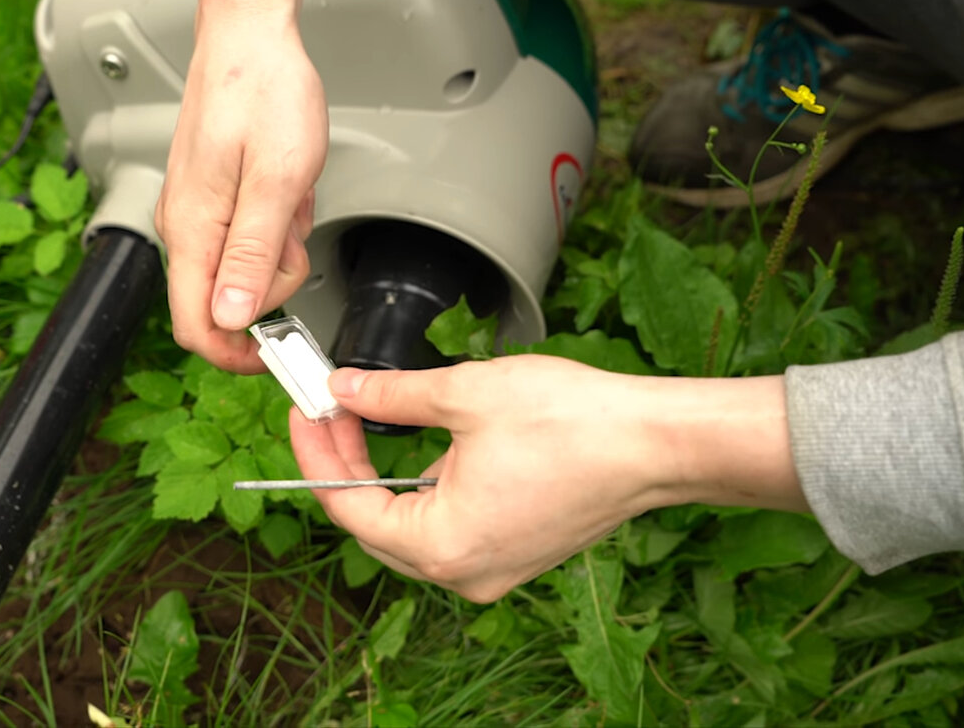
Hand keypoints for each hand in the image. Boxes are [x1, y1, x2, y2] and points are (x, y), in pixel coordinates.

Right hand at [155, 0, 327, 372]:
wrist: (250, 36)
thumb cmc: (264, 91)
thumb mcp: (279, 178)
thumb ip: (252, 253)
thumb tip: (230, 318)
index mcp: (194, 228)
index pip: (195, 327)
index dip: (238, 354)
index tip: (281, 349)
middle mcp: (185, 226)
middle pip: (225, 303)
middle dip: (273, 283)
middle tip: (295, 231)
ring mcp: (196, 212)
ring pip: (240, 270)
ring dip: (279, 247)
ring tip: (292, 197)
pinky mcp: (211, 198)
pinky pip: (246, 237)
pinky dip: (276, 223)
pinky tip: (285, 188)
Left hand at [288, 356, 803, 601]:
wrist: (655, 443)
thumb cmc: (575, 423)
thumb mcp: (465, 394)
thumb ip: (393, 395)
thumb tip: (348, 389)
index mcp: (441, 545)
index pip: (348, 508)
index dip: (318, 452)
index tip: (308, 411)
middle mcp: (464, 573)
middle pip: (376, 524)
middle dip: (347, 463)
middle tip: (332, 409)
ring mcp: (493, 570)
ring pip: (413, 526)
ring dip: (387, 475)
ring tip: (370, 417)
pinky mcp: (516, 554)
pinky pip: (451, 527)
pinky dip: (428, 488)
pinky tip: (425, 443)